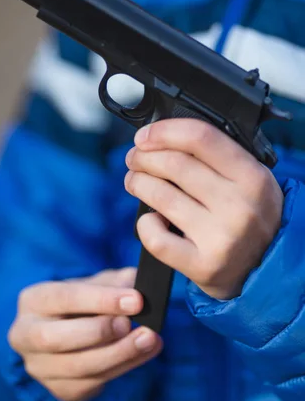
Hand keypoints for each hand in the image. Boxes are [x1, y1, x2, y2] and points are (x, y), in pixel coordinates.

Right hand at [8, 269, 162, 400]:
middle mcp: (26, 335)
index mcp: (33, 300)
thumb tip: (140, 285)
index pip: (64, 298)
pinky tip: (145, 352)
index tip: (136, 299)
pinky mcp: (59, 389)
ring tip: (150, 339)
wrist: (74, 329)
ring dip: (119, 354)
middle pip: (56, 338)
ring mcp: (39, 367)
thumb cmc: (85, 301)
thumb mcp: (96, 283)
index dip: (101, 299)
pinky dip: (124, 368)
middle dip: (99, 332)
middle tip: (131, 324)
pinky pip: (93, 384)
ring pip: (77, 367)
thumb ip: (116, 282)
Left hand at [125, 119, 282, 299]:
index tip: (144, 135)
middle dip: (144, 157)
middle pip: (174, 164)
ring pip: (161, 196)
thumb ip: (217, 158)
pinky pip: (156, 238)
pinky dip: (145, 224)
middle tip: (135, 158)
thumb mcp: (249, 181)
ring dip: (137, 182)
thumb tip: (163, 137)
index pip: (200, 138)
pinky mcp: (203, 266)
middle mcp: (240, 206)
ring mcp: (221, 238)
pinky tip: (150, 219)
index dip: (164, 131)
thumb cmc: (250, 217)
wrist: (266, 269)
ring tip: (134, 181)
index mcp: (253, 177)